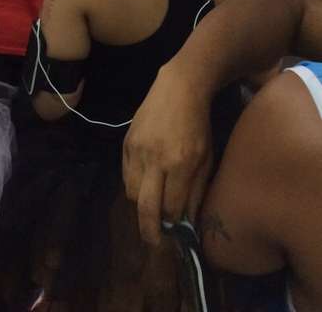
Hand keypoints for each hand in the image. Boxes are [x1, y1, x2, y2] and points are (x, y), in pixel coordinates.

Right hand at [122, 63, 212, 244]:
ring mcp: (138, 150)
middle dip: (150, 231)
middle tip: (155, 243)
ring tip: (151, 209)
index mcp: (181, 164)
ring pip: (131, 193)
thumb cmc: (198, 126)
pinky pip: (125, 175)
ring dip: (140, 207)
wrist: (178, 89)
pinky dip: (133, 186)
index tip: (176, 237)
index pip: (172, 208)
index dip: (174, 227)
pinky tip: (144, 187)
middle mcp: (156, 159)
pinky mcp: (126, 142)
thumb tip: (188, 223)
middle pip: (146, 207)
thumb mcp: (206, 159)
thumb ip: (196, 192)